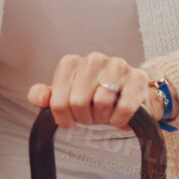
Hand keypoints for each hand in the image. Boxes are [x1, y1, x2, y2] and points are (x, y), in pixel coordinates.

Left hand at [26, 52, 161, 130]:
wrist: (127, 92)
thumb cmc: (92, 95)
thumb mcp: (64, 96)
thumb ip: (44, 97)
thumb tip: (40, 98)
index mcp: (70, 63)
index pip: (57, 102)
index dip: (64, 117)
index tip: (72, 117)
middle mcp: (93, 59)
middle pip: (78, 103)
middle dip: (85, 118)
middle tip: (91, 116)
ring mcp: (116, 66)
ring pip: (101, 103)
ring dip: (103, 118)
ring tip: (105, 114)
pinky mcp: (138, 78)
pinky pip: (124, 108)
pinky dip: (120, 120)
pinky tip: (119, 116)